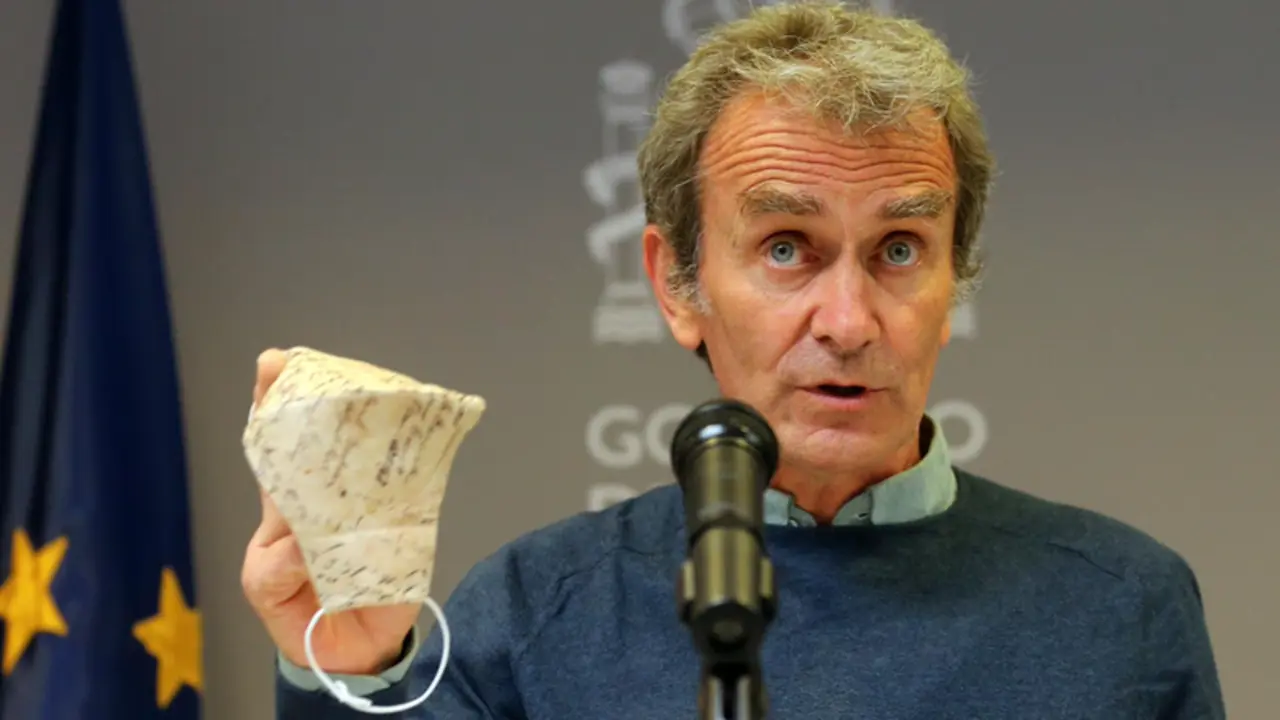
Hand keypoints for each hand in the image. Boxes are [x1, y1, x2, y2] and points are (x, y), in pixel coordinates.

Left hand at [240, 348, 420, 674]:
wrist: (353, 650)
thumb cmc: (302, 614)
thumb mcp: (268, 588)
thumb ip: (275, 565)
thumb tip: (302, 537)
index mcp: (285, 505)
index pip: (273, 445)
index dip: (270, 404)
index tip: (274, 364)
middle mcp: (324, 493)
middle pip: (318, 434)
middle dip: (314, 394)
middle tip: (312, 362)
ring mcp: (363, 502)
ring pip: (361, 452)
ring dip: (364, 419)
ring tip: (366, 386)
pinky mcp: (400, 517)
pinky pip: (404, 482)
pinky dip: (409, 456)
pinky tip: (413, 427)